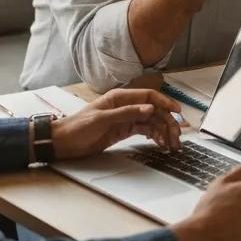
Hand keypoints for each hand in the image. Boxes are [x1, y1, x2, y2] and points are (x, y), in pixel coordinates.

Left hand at [50, 89, 181, 159]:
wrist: (62, 142)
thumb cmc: (78, 127)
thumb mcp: (102, 119)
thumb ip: (127, 113)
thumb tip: (150, 109)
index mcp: (120, 98)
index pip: (149, 96)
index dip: (165, 102)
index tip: (178, 112)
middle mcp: (126, 106)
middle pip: (153, 111)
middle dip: (167, 122)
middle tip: (177, 136)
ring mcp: (125, 119)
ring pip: (151, 122)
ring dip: (162, 131)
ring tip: (171, 144)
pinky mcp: (123, 130)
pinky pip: (144, 130)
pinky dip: (154, 136)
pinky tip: (160, 143)